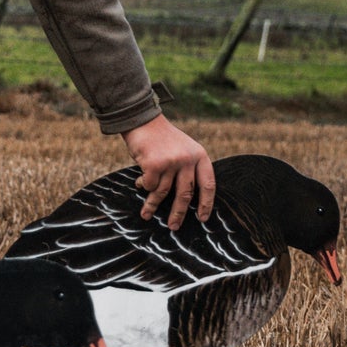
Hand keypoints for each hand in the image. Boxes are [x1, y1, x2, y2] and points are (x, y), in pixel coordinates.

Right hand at [120, 115, 214, 229]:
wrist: (143, 120)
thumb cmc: (162, 138)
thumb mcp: (183, 149)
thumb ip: (188, 168)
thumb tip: (188, 199)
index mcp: (199, 155)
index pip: (208, 184)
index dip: (206, 203)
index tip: (202, 218)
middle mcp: (188, 159)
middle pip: (185, 194)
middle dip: (178, 213)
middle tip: (174, 226)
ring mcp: (171, 162)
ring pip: (163, 192)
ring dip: (152, 205)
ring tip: (146, 214)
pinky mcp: (155, 164)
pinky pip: (149, 185)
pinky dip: (143, 186)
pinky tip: (139, 183)